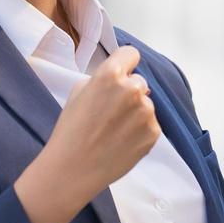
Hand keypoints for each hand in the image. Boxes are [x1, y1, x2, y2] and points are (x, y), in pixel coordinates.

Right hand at [13, 46, 158, 222]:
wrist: (73, 169)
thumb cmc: (70, 130)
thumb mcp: (78, 92)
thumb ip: (103, 79)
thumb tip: (122, 78)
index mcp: (110, 75)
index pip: (131, 53)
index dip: (124, 64)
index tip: (121, 73)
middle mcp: (133, 90)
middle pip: (139, 81)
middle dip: (128, 92)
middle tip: (110, 112)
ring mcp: (146, 112)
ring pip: (145, 104)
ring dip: (135, 113)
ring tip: (114, 131)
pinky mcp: (153, 133)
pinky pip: (150, 124)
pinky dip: (139, 131)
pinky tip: (122, 141)